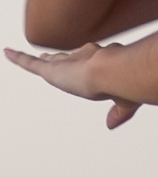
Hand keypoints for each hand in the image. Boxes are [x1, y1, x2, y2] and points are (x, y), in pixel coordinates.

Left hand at [4, 43, 140, 129]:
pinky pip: (30, 63)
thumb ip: (119, 113)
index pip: (88, 65)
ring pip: (51, 60)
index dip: (81, 63)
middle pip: (68, 60)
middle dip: (60, 58)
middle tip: (51, 57)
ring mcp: (67, 64)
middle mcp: (83, 61)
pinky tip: (7, 53)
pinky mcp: (51, 70)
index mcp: (101, 69)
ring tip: (32, 57)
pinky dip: (18, 58)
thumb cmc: (125, 85)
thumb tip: (111, 125)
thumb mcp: (124, 103)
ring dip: (42, 60)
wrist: (115, 73)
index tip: (77, 64)